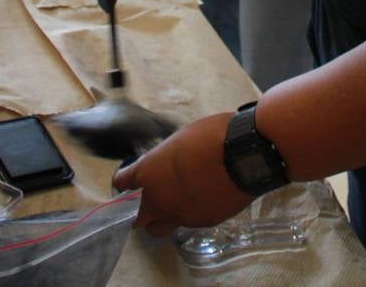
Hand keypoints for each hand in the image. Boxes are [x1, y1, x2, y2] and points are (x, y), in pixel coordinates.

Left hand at [113, 112, 254, 236]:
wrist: (244, 154)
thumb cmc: (210, 136)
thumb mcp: (179, 140)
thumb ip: (165, 159)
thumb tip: (166, 165)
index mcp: (148, 174)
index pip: (121, 184)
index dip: (124, 182)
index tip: (129, 179)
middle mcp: (158, 200)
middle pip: (133, 218)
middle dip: (134, 210)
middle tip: (144, 199)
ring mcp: (180, 215)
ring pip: (158, 228)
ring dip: (159, 218)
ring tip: (171, 203)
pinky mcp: (202, 223)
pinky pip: (187, 222)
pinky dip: (189, 213)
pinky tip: (201, 199)